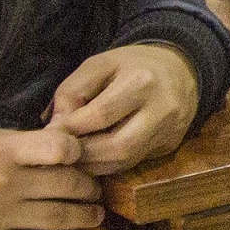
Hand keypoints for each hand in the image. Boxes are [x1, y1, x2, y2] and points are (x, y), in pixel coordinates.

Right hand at [0, 126, 101, 229]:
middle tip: (95, 190)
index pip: (60, 147)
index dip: (77, 152)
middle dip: (89, 188)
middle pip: (67, 185)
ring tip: (92, 215)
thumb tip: (60, 143)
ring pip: (59, 218)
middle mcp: (4, 184)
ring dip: (83, 217)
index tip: (80, 158)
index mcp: (0, 152)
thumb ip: (17, 141)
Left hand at [46, 42, 201, 173]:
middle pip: (117, 147)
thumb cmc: (133, 64)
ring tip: (72, 159)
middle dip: (83, 155)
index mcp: (142, 82)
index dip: (71, 128)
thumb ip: (72, 91)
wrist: (181, 68)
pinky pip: (134, 162)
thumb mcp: (99, 64)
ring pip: (126, 162)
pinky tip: (93, 159)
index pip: (101, 115)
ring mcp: (169, 131)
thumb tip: (54, 128)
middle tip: (59, 154)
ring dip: (94, 165)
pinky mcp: (170, 146)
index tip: (48, 135)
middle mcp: (161, 110)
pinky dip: (109, 165)